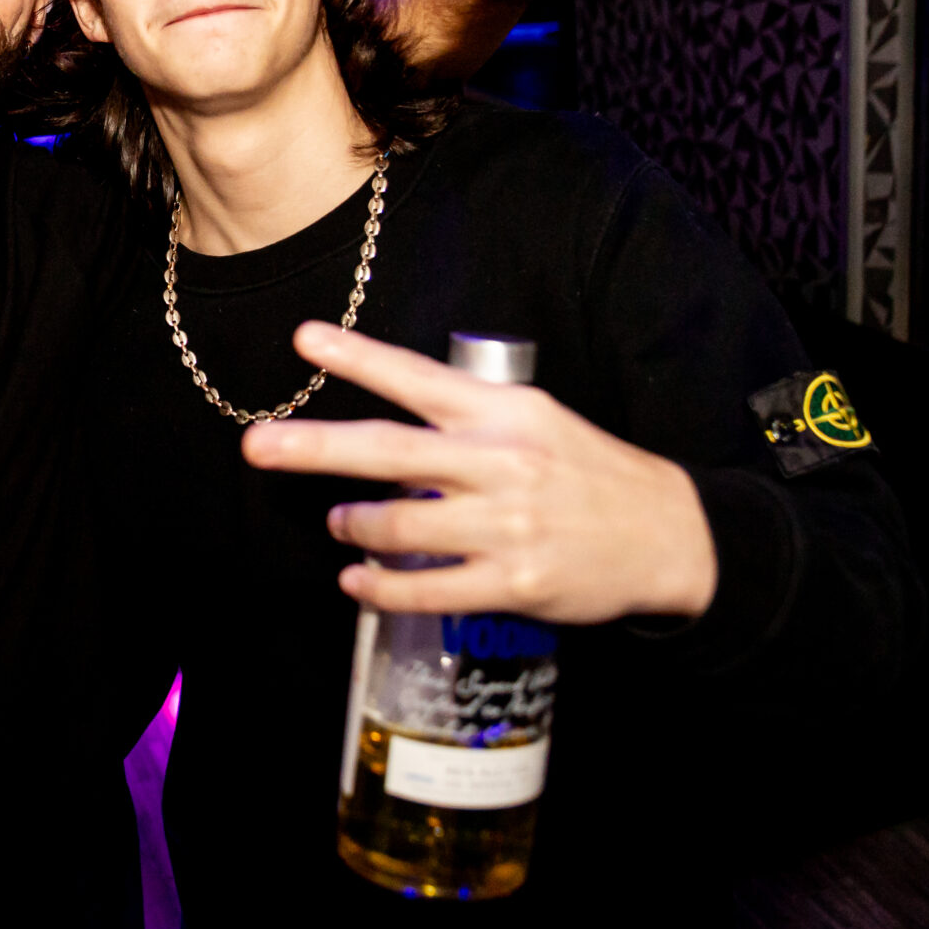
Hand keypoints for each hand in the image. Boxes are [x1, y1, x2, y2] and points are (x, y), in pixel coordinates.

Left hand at [240, 322, 717, 620]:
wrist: (670, 536)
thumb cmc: (588, 474)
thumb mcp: (536, 422)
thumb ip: (465, 422)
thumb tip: (385, 440)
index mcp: (505, 412)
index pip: (418, 377)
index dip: (358, 357)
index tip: (304, 339)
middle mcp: (502, 462)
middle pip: (388, 451)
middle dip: (314, 448)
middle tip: (258, 446)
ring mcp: (507, 525)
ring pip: (398, 526)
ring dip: (353, 526)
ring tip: (339, 523)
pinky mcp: (513, 582)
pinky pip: (425, 589)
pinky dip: (379, 586)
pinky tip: (358, 581)